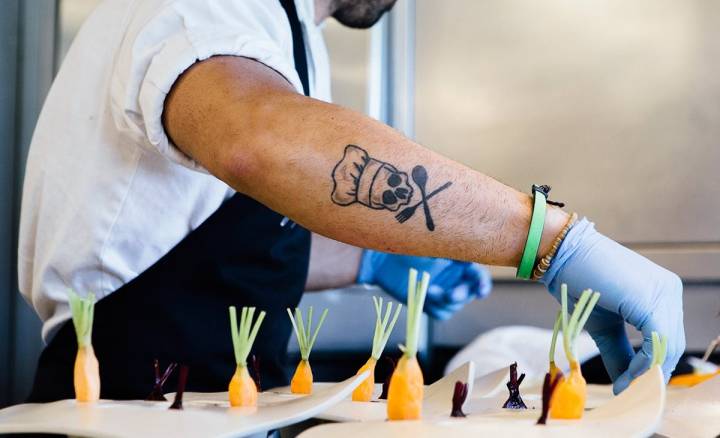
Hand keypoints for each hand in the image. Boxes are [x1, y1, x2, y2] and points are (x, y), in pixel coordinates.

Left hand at [357, 251, 491, 319]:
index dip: (483, 284)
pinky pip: (440, 313)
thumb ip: (449, 249)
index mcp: (459, 264)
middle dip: (461, 295)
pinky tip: (424, 296)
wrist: (382, 258)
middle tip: (450, 294)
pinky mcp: (428, 303)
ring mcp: (441, 292)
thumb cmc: (407, 244)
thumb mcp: (429, 244)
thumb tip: (467, 251)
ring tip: (429, 291)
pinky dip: (434, 308)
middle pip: (468, 293)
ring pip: (453, 306)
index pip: (478, 276)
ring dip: (444, 302)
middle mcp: (453, 279)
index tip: (480, 291)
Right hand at [541, 218, 684, 393]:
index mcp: (662, 294)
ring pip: (668, 346)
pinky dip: (643, 364)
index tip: (630, 386)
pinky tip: (627, 375)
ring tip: (625, 386)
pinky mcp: (651, 300)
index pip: (669, 339)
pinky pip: (657, 342)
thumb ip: (621, 354)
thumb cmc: (578, 283)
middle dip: (651, 373)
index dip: (652, 367)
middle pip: (673, 345)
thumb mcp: (604, 326)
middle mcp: (670, 291)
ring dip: (647, 372)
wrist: (560, 256)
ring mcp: (664, 293)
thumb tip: (625, 386)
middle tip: (628, 391)